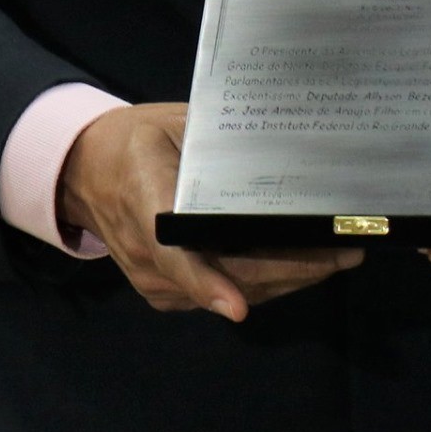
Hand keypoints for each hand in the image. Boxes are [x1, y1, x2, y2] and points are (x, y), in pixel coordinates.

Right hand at [58, 103, 362, 319]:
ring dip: (287, 281)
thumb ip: (210, 144)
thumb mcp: (170, 125)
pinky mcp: (165, 292)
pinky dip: (266, 284)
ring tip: (337, 260)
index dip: (205, 282)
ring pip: (231, 292)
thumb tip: (270, 147)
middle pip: (223, 278)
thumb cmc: (137, 140)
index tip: (236, 306)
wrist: (87, 171)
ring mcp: (155, 281)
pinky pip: (222, 294)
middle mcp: (148, 256)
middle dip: (290, 272)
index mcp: (144, 202)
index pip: (173, 253)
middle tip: (344, 254)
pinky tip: (304, 268)